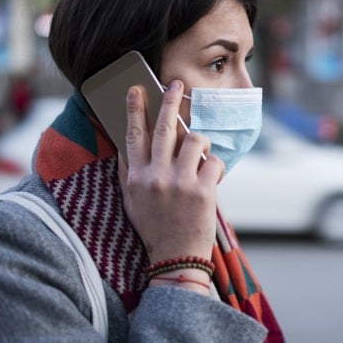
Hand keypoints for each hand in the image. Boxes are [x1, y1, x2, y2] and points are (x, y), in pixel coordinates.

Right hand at [117, 80, 223, 264]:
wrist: (175, 259)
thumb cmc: (154, 228)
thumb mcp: (132, 201)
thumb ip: (129, 173)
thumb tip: (126, 144)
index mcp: (136, 178)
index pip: (133, 136)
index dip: (134, 110)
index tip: (136, 90)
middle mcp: (155, 177)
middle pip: (164, 129)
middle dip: (169, 101)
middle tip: (175, 83)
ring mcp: (180, 183)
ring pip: (194, 140)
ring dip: (201, 141)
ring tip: (202, 152)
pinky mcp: (203, 192)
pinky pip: (214, 161)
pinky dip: (216, 165)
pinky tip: (213, 177)